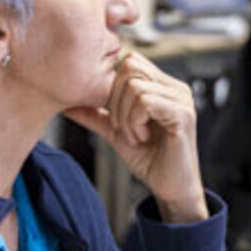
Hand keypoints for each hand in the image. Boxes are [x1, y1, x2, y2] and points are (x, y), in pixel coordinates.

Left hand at [64, 51, 209, 222]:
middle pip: (131, 66)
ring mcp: (182, 99)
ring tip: (135, 136)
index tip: (115, 117)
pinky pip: (145, 103)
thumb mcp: (115, 132)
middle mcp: (175, 88)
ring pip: (135, 86)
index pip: (130, 61)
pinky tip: (143, 138)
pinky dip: (135, 122)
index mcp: (163, 86)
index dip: (113, 86)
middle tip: (122, 127)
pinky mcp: (183, 114)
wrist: (169, 189)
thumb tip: (67, 103)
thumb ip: (95, 114)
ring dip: (125, 116)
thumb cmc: (149, 160)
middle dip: (116, 99)